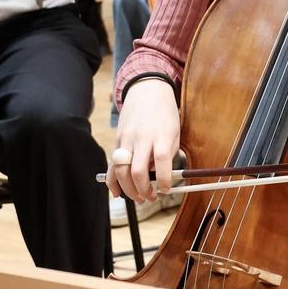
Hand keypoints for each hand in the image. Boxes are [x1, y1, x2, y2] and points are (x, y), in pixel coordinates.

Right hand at [107, 78, 179, 202]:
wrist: (146, 91)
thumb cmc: (165, 113)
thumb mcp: (175, 131)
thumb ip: (169, 154)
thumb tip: (159, 177)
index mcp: (161, 134)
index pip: (162, 160)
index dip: (164, 179)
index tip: (166, 190)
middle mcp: (142, 137)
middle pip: (137, 170)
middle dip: (143, 190)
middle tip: (151, 198)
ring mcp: (127, 139)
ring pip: (121, 170)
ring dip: (128, 189)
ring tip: (139, 198)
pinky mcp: (117, 140)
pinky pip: (112, 164)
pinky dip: (113, 181)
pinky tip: (117, 192)